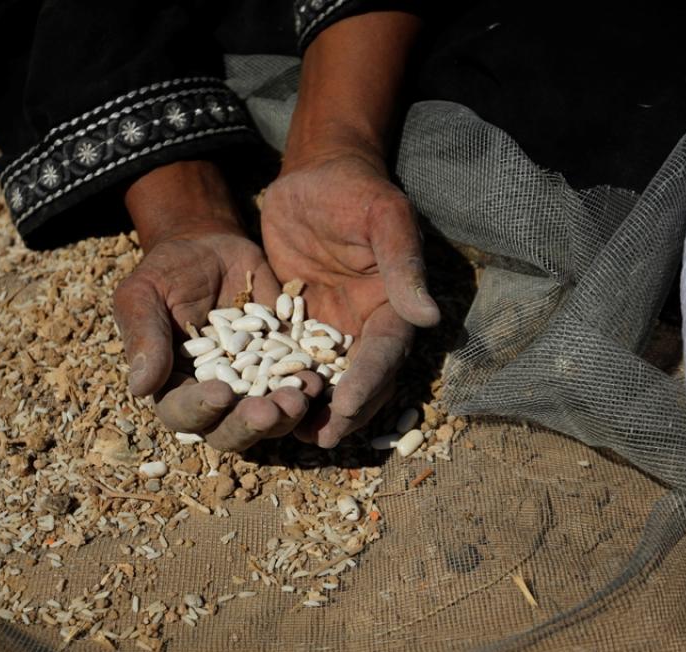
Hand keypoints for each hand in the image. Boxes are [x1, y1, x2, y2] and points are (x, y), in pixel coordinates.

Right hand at [116, 162, 326, 451]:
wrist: (211, 248)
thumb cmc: (167, 272)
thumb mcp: (144, 295)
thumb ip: (144, 338)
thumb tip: (140, 388)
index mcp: (174, 388)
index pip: (183, 413)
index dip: (201, 409)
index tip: (222, 393)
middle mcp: (216, 399)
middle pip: (230, 432)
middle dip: (250, 424)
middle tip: (270, 410)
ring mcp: (254, 388)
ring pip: (271, 420)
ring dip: (286, 414)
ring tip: (303, 393)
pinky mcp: (285, 370)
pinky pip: (299, 390)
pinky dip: (309, 389)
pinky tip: (318, 375)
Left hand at [261, 150, 439, 447]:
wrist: (315, 178)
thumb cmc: (355, 191)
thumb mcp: (383, 219)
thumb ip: (402, 264)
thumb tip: (428, 317)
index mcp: (394, 308)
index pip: (384, 353)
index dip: (367, 381)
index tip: (347, 407)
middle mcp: (366, 328)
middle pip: (359, 381)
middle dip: (342, 413)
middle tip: (319, 439)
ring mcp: (332, 332)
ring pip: (325, 382)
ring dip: (310, 410)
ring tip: (287, 433)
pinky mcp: (298, 328)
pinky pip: (290, 364)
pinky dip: (279, 387)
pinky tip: (257, 406)